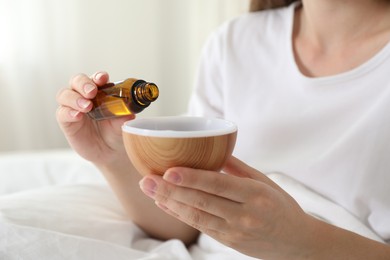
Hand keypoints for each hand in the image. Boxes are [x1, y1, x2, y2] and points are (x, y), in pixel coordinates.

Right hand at [56, 72, 133, 165]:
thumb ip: (123, 117)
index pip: (96, 79)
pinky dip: (69, 112)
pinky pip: (62, 113)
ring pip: (65, 94)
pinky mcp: (66, 121)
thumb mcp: (122, 125)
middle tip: (92, 92)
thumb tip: (129, 113)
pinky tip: (78, 116)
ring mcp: (73, 107)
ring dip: (75, 98)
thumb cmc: (115, 132)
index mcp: (100, 92)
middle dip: (83, 83)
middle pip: (77, 81)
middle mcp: (84, 96)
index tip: (103, 79)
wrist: (109, 152)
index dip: (98, 76)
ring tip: (87, 107)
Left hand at [139, 156, 311, 258]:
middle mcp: (244, 214)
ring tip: (150, 190)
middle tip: (147, 179)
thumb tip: (213, 150)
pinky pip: (200, 227)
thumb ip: (237, 167)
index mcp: (255, 194)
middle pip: (201, 201)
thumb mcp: (265, 181)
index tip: (169, 170)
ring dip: (170, 203)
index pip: (219, 184)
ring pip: (197, 217)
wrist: (295, 242)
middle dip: (171, 190)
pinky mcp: (228, 242)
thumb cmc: (281, 206)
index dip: (192, 178)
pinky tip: (165, 205)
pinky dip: (180, 216)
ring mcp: (235, 231)